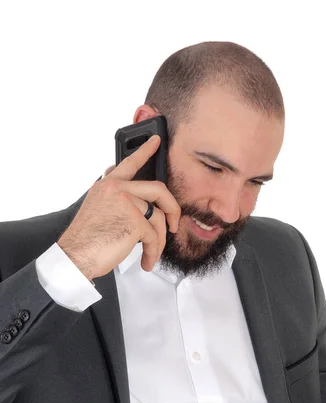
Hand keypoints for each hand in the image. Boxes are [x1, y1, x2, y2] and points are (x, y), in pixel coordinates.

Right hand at [57, 135, 180, 279]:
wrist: (74, 256)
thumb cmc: (87, 240)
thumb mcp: (98, 210)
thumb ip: (117, 201)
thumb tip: (144, 207)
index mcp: (107, 185)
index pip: (129, 164)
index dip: (145, 151)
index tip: (156, 140)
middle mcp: (117, 189)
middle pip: (158, 190)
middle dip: (172, 209)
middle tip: (174, 224)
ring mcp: (126, 203)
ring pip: (159, 218)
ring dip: (159, 241)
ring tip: (150, 254)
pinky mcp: (135, 221)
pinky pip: (154, 236)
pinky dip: (153, 252)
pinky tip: (146, 261)